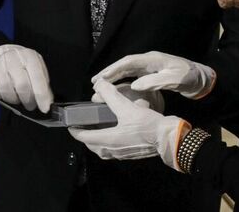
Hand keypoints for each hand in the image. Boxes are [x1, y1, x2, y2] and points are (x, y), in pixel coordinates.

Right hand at [0, 44, 53, 112]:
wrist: (2, 54)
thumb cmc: (22, 66)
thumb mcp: (36, 69)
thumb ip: (43, 85)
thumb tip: (48, 102)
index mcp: (29, 55)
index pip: (37, 77)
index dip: (41, 95)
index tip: (45, 108)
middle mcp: (12, 57)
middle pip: (22, 85)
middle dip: (28, 100)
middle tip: (30, 105)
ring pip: (7, 90)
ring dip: (14, 99)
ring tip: (17, 97)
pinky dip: (0, 96)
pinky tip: (4, 92)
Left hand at [68, 79, 188, 170]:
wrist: (168, 138)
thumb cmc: (147, 124)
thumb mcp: (127, 107)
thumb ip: (111, 95)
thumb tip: (99, 84)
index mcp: (108, 140)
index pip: (84, 137)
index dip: (75, 131)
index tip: (70, 125)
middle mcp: (113, 150)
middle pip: (92, 146)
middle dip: (86, 137)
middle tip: (83, 127)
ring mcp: (122, 154)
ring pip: (103, 150)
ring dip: (97, 142)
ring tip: (97, 130)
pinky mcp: (131, 154)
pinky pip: (113, 151)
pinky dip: (108, 144)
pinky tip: (115, 134)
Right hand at [92, 51, 215, 98]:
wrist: (202, 79)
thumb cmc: (190, 78)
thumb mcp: (176, 80)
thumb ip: (156, 82)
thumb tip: (135, 86)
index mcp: (153, 59)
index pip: (129, 62)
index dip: (114, 69)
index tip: (101, 77)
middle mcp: (149, 60)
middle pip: (124, 64)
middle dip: (109, 72)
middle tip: (94, 82)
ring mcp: (150, 66)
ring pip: (127, 70)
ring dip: (114, 76)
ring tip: (99, 84)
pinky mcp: (151, 73)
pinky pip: (132, 75)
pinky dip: (122, 80)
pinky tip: (115, 87)